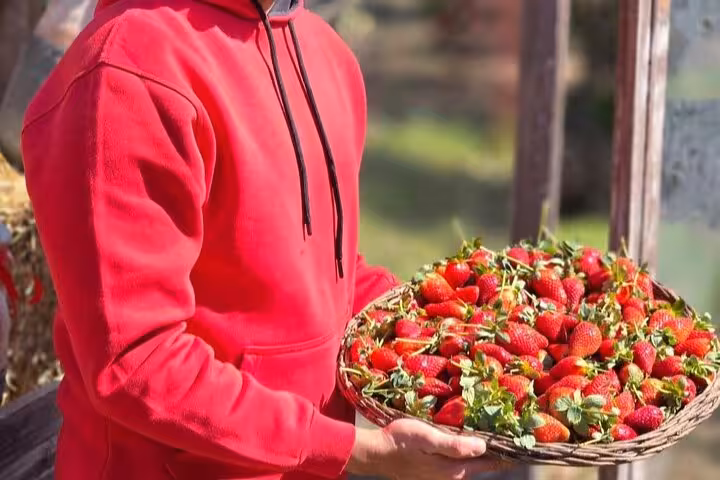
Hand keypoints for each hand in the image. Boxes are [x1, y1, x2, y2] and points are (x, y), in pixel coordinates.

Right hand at [346, 419, 508, 479]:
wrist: (376, 454)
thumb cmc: (400, 441)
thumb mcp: (427, 437)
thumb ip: (454, 445)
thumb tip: (483, 447)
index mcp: (454, 469)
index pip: (489, 463)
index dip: (507, 453)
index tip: (525, 444)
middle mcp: (452, 475)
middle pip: (484, 465)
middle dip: (500, 453)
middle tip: (516, 436)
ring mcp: (442, 475)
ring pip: (472, 464)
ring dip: (485, 453)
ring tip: (499, 438)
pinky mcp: (434, 471)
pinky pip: (459, 463)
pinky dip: (470, 453)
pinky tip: (471, 443)